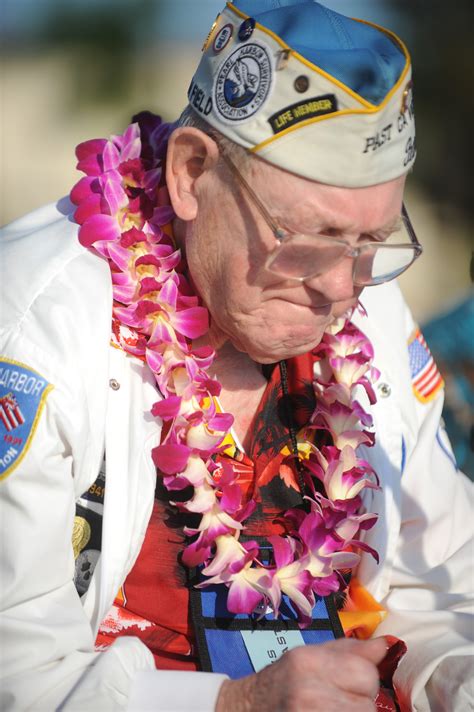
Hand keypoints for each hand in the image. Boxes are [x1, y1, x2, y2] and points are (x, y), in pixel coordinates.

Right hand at [215, 637, 386, 711]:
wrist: (244, 710)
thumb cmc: (282, 682)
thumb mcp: (310, 656)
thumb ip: (350, 651)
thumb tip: (387, 646)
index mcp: (308, 662)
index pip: (365, 673)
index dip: (365, 681)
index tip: (353, 683)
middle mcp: (307, 692)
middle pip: (367, 706)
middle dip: (360, 704)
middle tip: (341, 701)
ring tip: (334, 709)